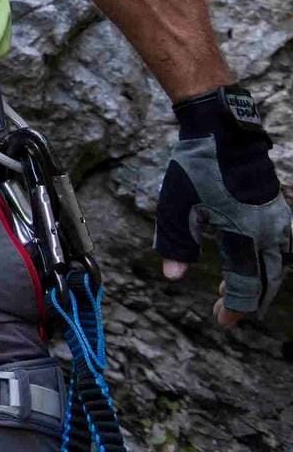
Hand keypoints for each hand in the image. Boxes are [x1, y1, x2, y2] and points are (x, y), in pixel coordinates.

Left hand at [155, 87, 291, 326]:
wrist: (224, 131)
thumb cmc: (197, 166)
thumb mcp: (176, 205)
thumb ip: (175, 242)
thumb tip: (172, 275)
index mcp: (244, 234)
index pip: (244, 286)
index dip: (234, 308)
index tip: (221, 320)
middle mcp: (268, 231)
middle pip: (265, 281)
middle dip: (246, 301)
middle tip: (223, 312)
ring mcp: (277, 219)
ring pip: (273, 264)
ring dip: (254, 281)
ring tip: (225, 290)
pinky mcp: (278, 209)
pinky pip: (276, 245)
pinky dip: (261, 260)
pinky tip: (242, 260)